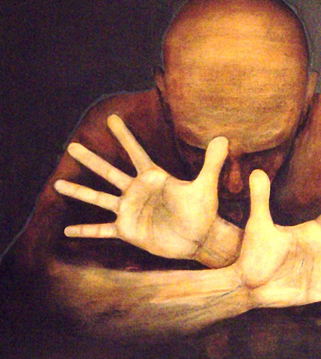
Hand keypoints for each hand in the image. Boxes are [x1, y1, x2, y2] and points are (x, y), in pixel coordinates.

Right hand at [54, 114, 228, 260]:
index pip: (135, 151)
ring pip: (98, 198)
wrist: (198, 241)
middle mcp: (137, 191)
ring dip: (79, 191)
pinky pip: (101, 229)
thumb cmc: (203, 212)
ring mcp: (130, 210)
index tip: (112, 118)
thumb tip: (224, 137)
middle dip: (90, 159)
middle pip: (108, 171)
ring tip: (57, 184)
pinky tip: (67, 232)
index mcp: (153, 177)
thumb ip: (212, 162)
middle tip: (71, 145)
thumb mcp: (205, 186)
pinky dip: (85, 230)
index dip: (124, 135)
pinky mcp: (127, 231)